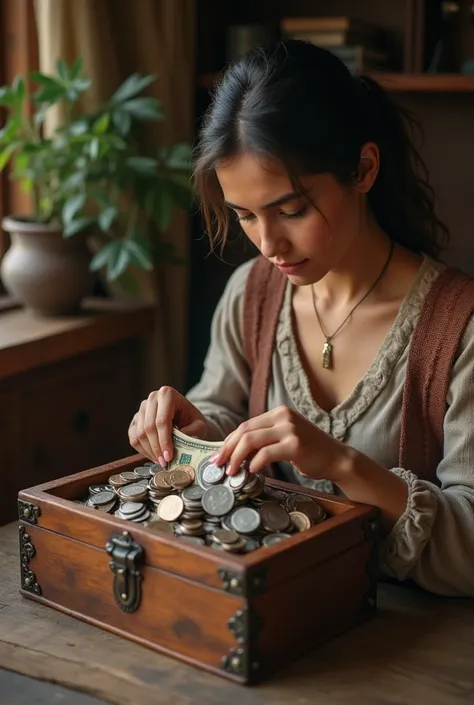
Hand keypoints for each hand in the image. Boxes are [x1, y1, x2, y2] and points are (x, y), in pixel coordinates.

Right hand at [128, 386, 206, 464]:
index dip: (164, 441)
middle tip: (165, 462)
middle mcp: (152, 398)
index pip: (162, 420)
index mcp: (167, 394)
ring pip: (139, 434)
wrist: (186, 417)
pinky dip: (142, 450)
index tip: (169, 456)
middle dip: (156, 448)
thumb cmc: (192, 420)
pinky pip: (133, 438)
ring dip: (149, 451)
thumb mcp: (199, 425)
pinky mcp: (135, 420)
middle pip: (149, 427)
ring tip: (161, 461)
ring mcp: (142, 408)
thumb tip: (178, 444)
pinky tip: (153, 456)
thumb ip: (192, 432)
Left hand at [212, 405, 348, 479]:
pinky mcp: (295, 445)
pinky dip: (255, 463)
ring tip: (231, 471)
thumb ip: (265, 439)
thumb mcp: (285, 438)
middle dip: (228, 449)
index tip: (219, 455)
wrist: (337, 458)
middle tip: (218, 464)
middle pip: (245, 431)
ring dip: (237, 457)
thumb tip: (235, 451)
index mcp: (279, 413)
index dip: (229, 441)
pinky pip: (266, 453)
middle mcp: (284, 417)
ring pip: (251, 441)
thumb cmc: (309, 451)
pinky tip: (251, 471)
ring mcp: (290, 429)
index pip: (246, 425)